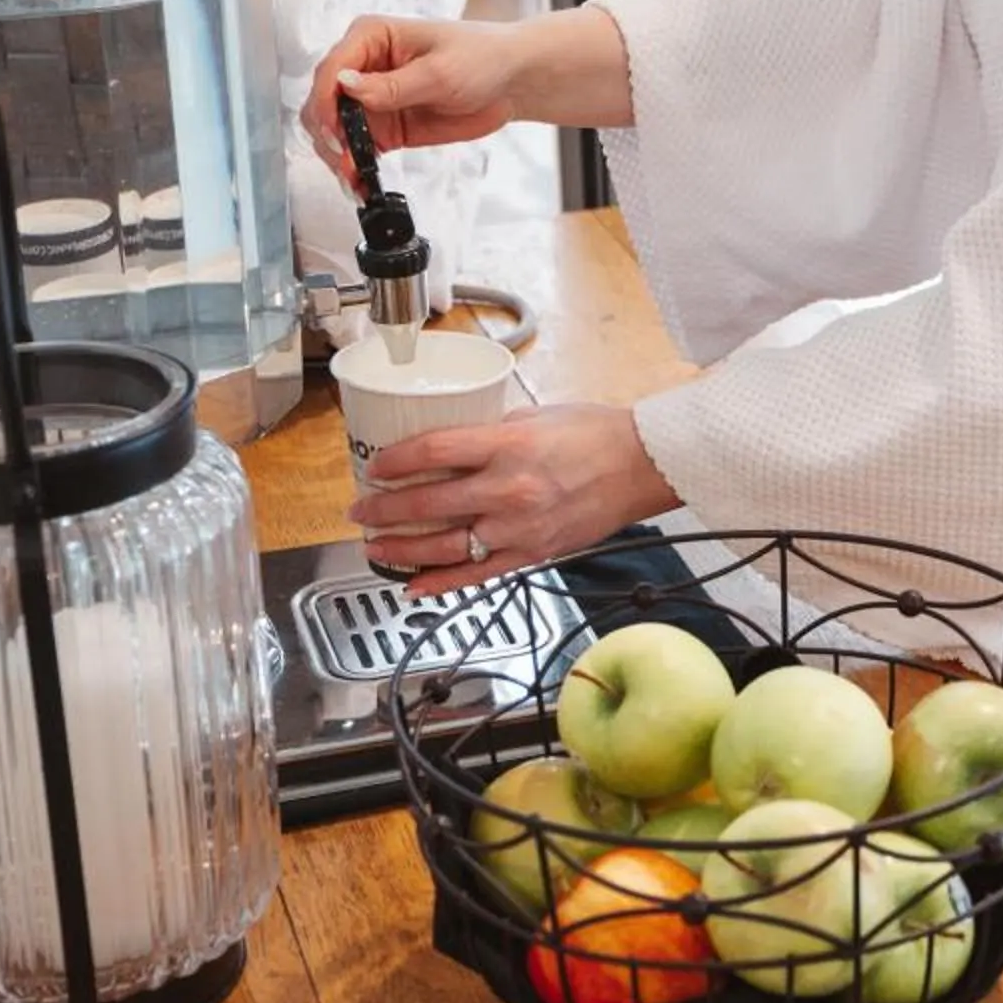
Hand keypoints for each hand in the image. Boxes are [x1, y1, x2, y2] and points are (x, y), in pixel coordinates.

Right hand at [302, 15, 521, 174]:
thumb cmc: (481, 57)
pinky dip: (353, 166)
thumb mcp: (439, 72)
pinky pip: (356, 148)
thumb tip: (347, 86)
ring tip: (354, 177)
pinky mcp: (384, 126)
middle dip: (327, 134)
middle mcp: (363, 66)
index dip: (326, 102)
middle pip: (322, 102)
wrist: (511, 82)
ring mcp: (371, 99)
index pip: (331, 70)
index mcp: (371, 37)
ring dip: (336, 155)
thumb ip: (392, 85)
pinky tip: (361, 182)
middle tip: (346, 159)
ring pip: (332, 130)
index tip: (335, 131)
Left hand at [348, 402, 678, 590]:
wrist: (643, 467)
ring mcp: (519, 527)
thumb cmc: (598, 435)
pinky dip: (441, 582)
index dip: (394, 462)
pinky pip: (477, 574)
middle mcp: (508, 490)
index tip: (375, 467)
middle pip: (428, 502)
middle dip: (384, 509)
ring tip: (373, 548)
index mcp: (508, 446)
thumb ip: (492, 432)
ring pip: (444, 545)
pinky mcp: (532, 553)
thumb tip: (454, 446)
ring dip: (401, 549)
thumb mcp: (536, 416)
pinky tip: (413, 587)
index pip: (432, 452)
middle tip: (360, 511)